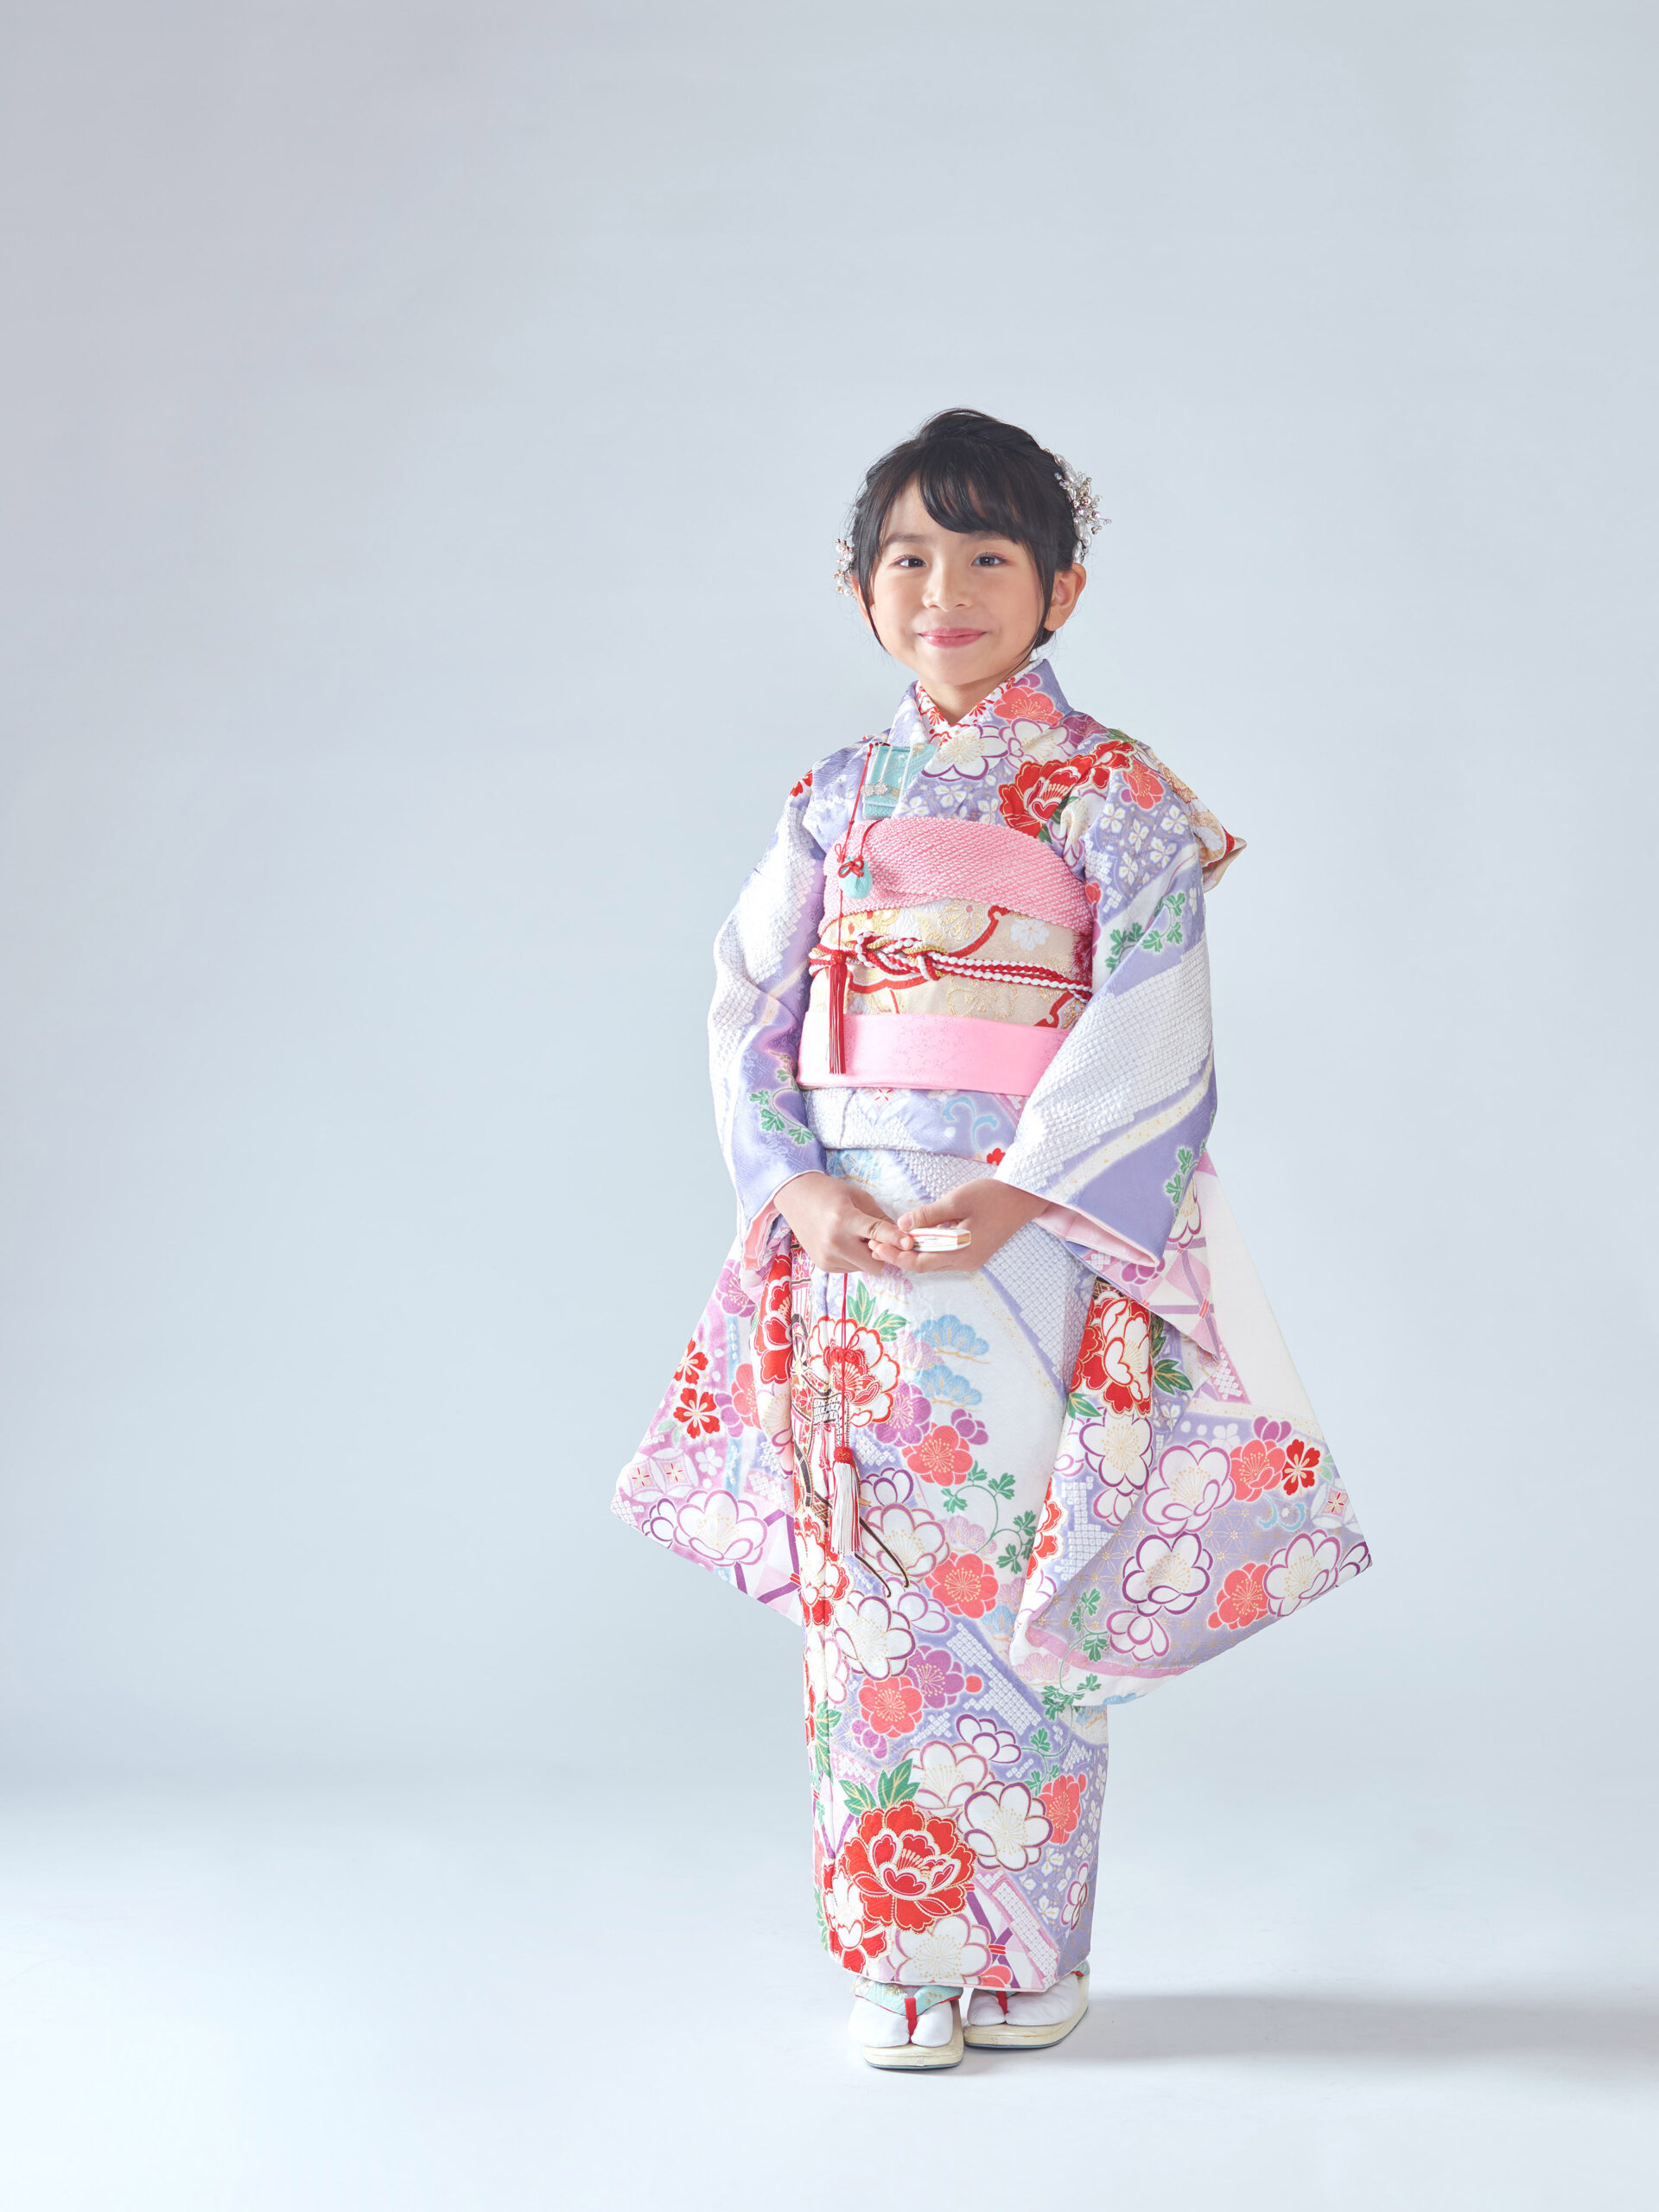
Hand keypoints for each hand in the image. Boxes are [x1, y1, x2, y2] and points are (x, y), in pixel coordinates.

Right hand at [773, 1171, 898, 1275]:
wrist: (796, 1198)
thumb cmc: (830, 1193)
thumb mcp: (859, 1197)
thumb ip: (880, 1219)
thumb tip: (901, 1236)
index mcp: (844, 1219)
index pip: (876, 1233)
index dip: (895, 1239)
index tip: (910, 1244)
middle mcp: (835, 1242)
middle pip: (875, 1263)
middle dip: (883, 1253)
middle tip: (879, 1238)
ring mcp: (827, 1257)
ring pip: (864, 1268)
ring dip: (867, 1256)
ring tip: (855, 1236)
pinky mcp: (823, 1265)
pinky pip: (851, 1269)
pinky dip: (854, 1259)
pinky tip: (845, 1242)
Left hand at [867, 1178, 1045, 1273]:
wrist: (1025, 1198)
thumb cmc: (993, 1196)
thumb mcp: (957, 1200)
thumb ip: (929, 1215)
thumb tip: (901, 1225)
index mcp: (962, 1252)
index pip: (920, 1262)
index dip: (895, 1255)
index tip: (875, 1245)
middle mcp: (966, 1262)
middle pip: (924, 1266)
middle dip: (898, 1256)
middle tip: (874, 1245)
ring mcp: (971, 1259)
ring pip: (934, 1262)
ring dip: (912, 1253)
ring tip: (888, 1242)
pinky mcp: (974, 1252)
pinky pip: (944, 1256)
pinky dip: (926, 1249)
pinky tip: (914, 1238)